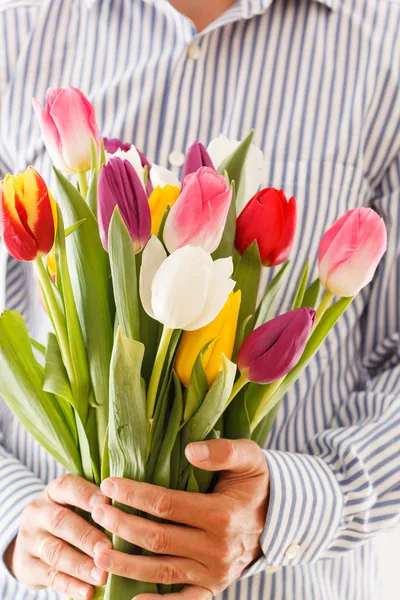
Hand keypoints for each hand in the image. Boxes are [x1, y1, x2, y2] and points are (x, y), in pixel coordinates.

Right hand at [5, 474, 112, 598]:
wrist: (32, 542)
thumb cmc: (70, 517)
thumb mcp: (76, 504)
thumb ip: (97, 504)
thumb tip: (131, 508)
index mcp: (53, 491)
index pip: (67, 486)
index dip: (87, 495)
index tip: (108, 503)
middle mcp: (37, 512)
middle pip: (60, 521)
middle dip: (87, 536)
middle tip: (108, 548)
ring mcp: (29, 539)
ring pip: (55, 552)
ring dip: (81, 565)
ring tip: (102, 575)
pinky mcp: (27, 566)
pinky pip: (50, 576)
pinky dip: (70, 585)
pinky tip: (88, 592)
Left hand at [92, 438, 268, 598]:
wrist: (282, 516)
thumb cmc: (257, 482)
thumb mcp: (249, 456)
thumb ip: (222, 451)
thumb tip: (189, 452)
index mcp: (221, 514)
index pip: (165, 505)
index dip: (133, 495)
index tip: (109, 484)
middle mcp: (216, 548)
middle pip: (157, 539)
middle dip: (122, 525)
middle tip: (97, 511)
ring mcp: (214, 573)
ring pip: (162, 572)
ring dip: (126, 564)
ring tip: (97, 553)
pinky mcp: (214, 587)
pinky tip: (130, 599)